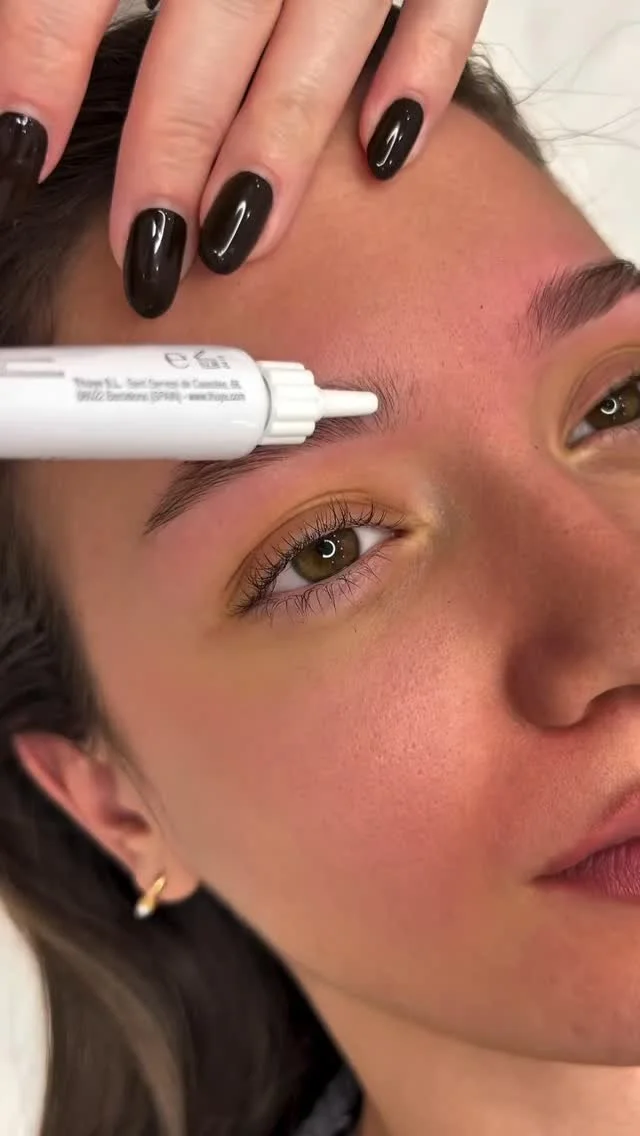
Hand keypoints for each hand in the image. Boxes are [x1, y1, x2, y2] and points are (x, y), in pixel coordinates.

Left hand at [0, 0, 488, 317]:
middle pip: (220, 13)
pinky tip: (382, 154)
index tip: (17, 148)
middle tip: (146, 249)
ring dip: (283, 143)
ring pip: (330, 28)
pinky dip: (422, 69)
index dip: (45, 53)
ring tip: (236, 241)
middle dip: (176, 142)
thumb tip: (9, 73)